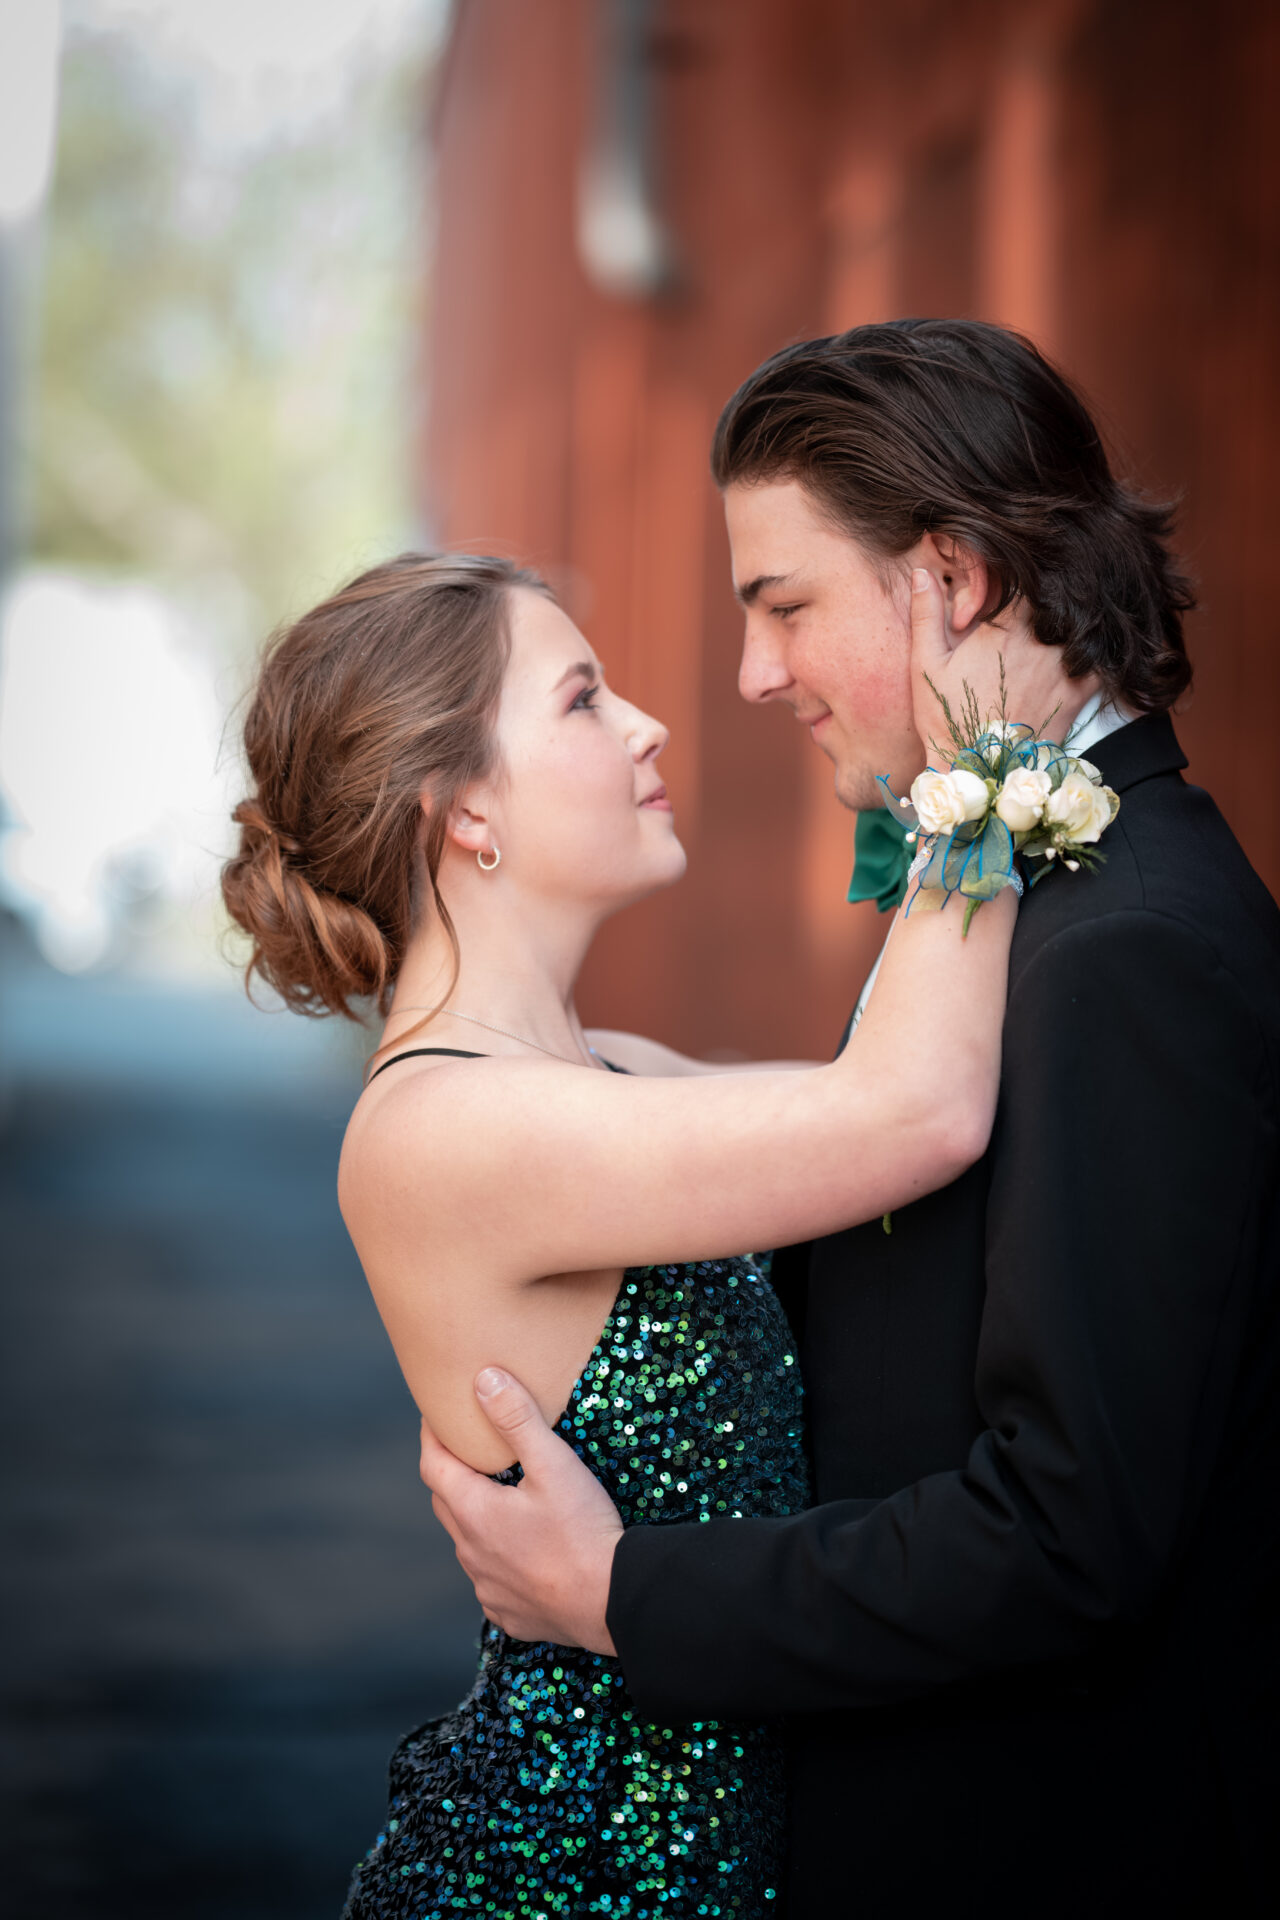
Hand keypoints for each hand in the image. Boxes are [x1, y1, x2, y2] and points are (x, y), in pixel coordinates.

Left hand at [419, 1367, 622, 1653]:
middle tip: (468, 1449)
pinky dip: (497, 1558)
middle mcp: (470, 1552)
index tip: (436, 1415)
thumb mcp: (554, 1464)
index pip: (433, 1465)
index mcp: (473, 1512)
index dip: (431, 1436)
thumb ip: (517, 1419)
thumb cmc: (582, 1532)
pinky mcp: (507, 1613)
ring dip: (474, 1518)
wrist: (611, 1603)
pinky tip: (521, 1551)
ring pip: (468, 1543)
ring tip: (499, 1497)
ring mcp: (486, 1587)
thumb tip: (484, 1379)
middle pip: (446, 1502)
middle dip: (450, 1473)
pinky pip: (490, 1579)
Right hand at [909, 567, 1097, 754]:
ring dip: (1074, 619)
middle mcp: (1041, 639)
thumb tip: (922, 573)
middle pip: (1057, 597)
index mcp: (1004, 625)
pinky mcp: (1081, 691)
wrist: (978, 771)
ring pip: (1083, 622)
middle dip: (1049, 598)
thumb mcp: (926, 665)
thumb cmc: (947, 718)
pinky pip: (1103, 659)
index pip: (1024, 578)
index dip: (1020, 575)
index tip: (1010, 588)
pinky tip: (1088, 650)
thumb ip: (926, 614)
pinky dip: (1099, 651)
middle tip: (1041, 596)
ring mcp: (1065, 664)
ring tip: (1065, 620)